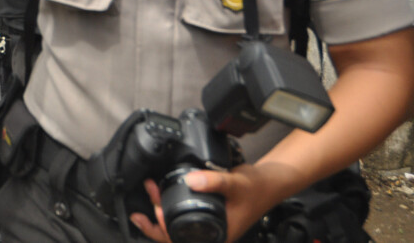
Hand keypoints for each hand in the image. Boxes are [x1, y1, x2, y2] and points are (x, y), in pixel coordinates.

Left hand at [132, 166, 273, 242]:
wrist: (268, 183)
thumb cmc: (256, 189)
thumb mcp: (235, 184)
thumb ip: (214, 182)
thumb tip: (191, 181)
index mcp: (216, 236)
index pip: (181, 241)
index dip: (164, 229)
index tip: (156, 209)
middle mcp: (209, 235)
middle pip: (173, 236)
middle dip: (155, 218)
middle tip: (149, 192)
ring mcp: (206, 226)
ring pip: (175, 226)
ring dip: (160, 209)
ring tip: (151, 189)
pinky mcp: (203, 216)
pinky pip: (181, 216)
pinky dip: (169, 207)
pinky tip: (160, 194)